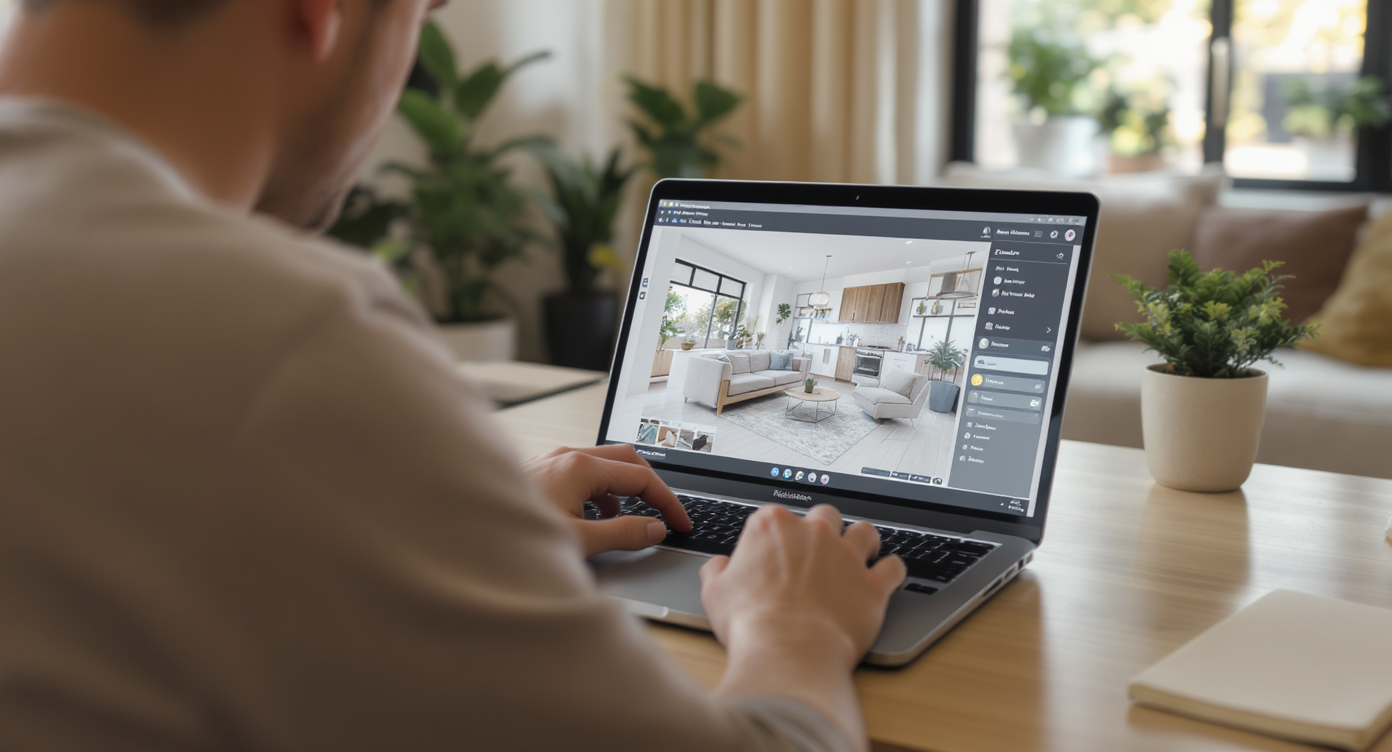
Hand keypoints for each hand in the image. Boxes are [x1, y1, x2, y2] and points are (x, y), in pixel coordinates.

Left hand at [523, 445, 690, 556]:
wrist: (467, 537)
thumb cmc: (514, 538)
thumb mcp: (580, 541)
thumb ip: (624, 534)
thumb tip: (654, 528)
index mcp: (581, 467)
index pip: (641, 477)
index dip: (667, 501)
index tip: (680, 522)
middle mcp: (567, 457)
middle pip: (626, 460)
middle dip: (649, 487)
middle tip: (664, 513)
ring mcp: (552, 462)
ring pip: (603, 467)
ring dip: (622, 491)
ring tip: (628, 523)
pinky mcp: (541, 474)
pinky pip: (582, 475)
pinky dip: (600, 494)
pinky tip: (595, 519)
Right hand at [699, 504, 904, 667]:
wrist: (789, 650)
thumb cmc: (751, 623)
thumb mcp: (716, 594)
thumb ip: (717, 572)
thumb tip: (719, 566)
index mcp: (773, 527)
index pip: (776, 515)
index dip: (777, 534)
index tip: (777, 550)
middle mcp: (813, 532)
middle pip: (824, 515)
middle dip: (823, 529)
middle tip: (819, 550)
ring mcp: (846, 555)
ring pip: (864, 531)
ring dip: (863, 540)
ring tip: (861, 552)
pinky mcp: (872, 583)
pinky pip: (893, 567)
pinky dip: (891, 571)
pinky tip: (887, 576)